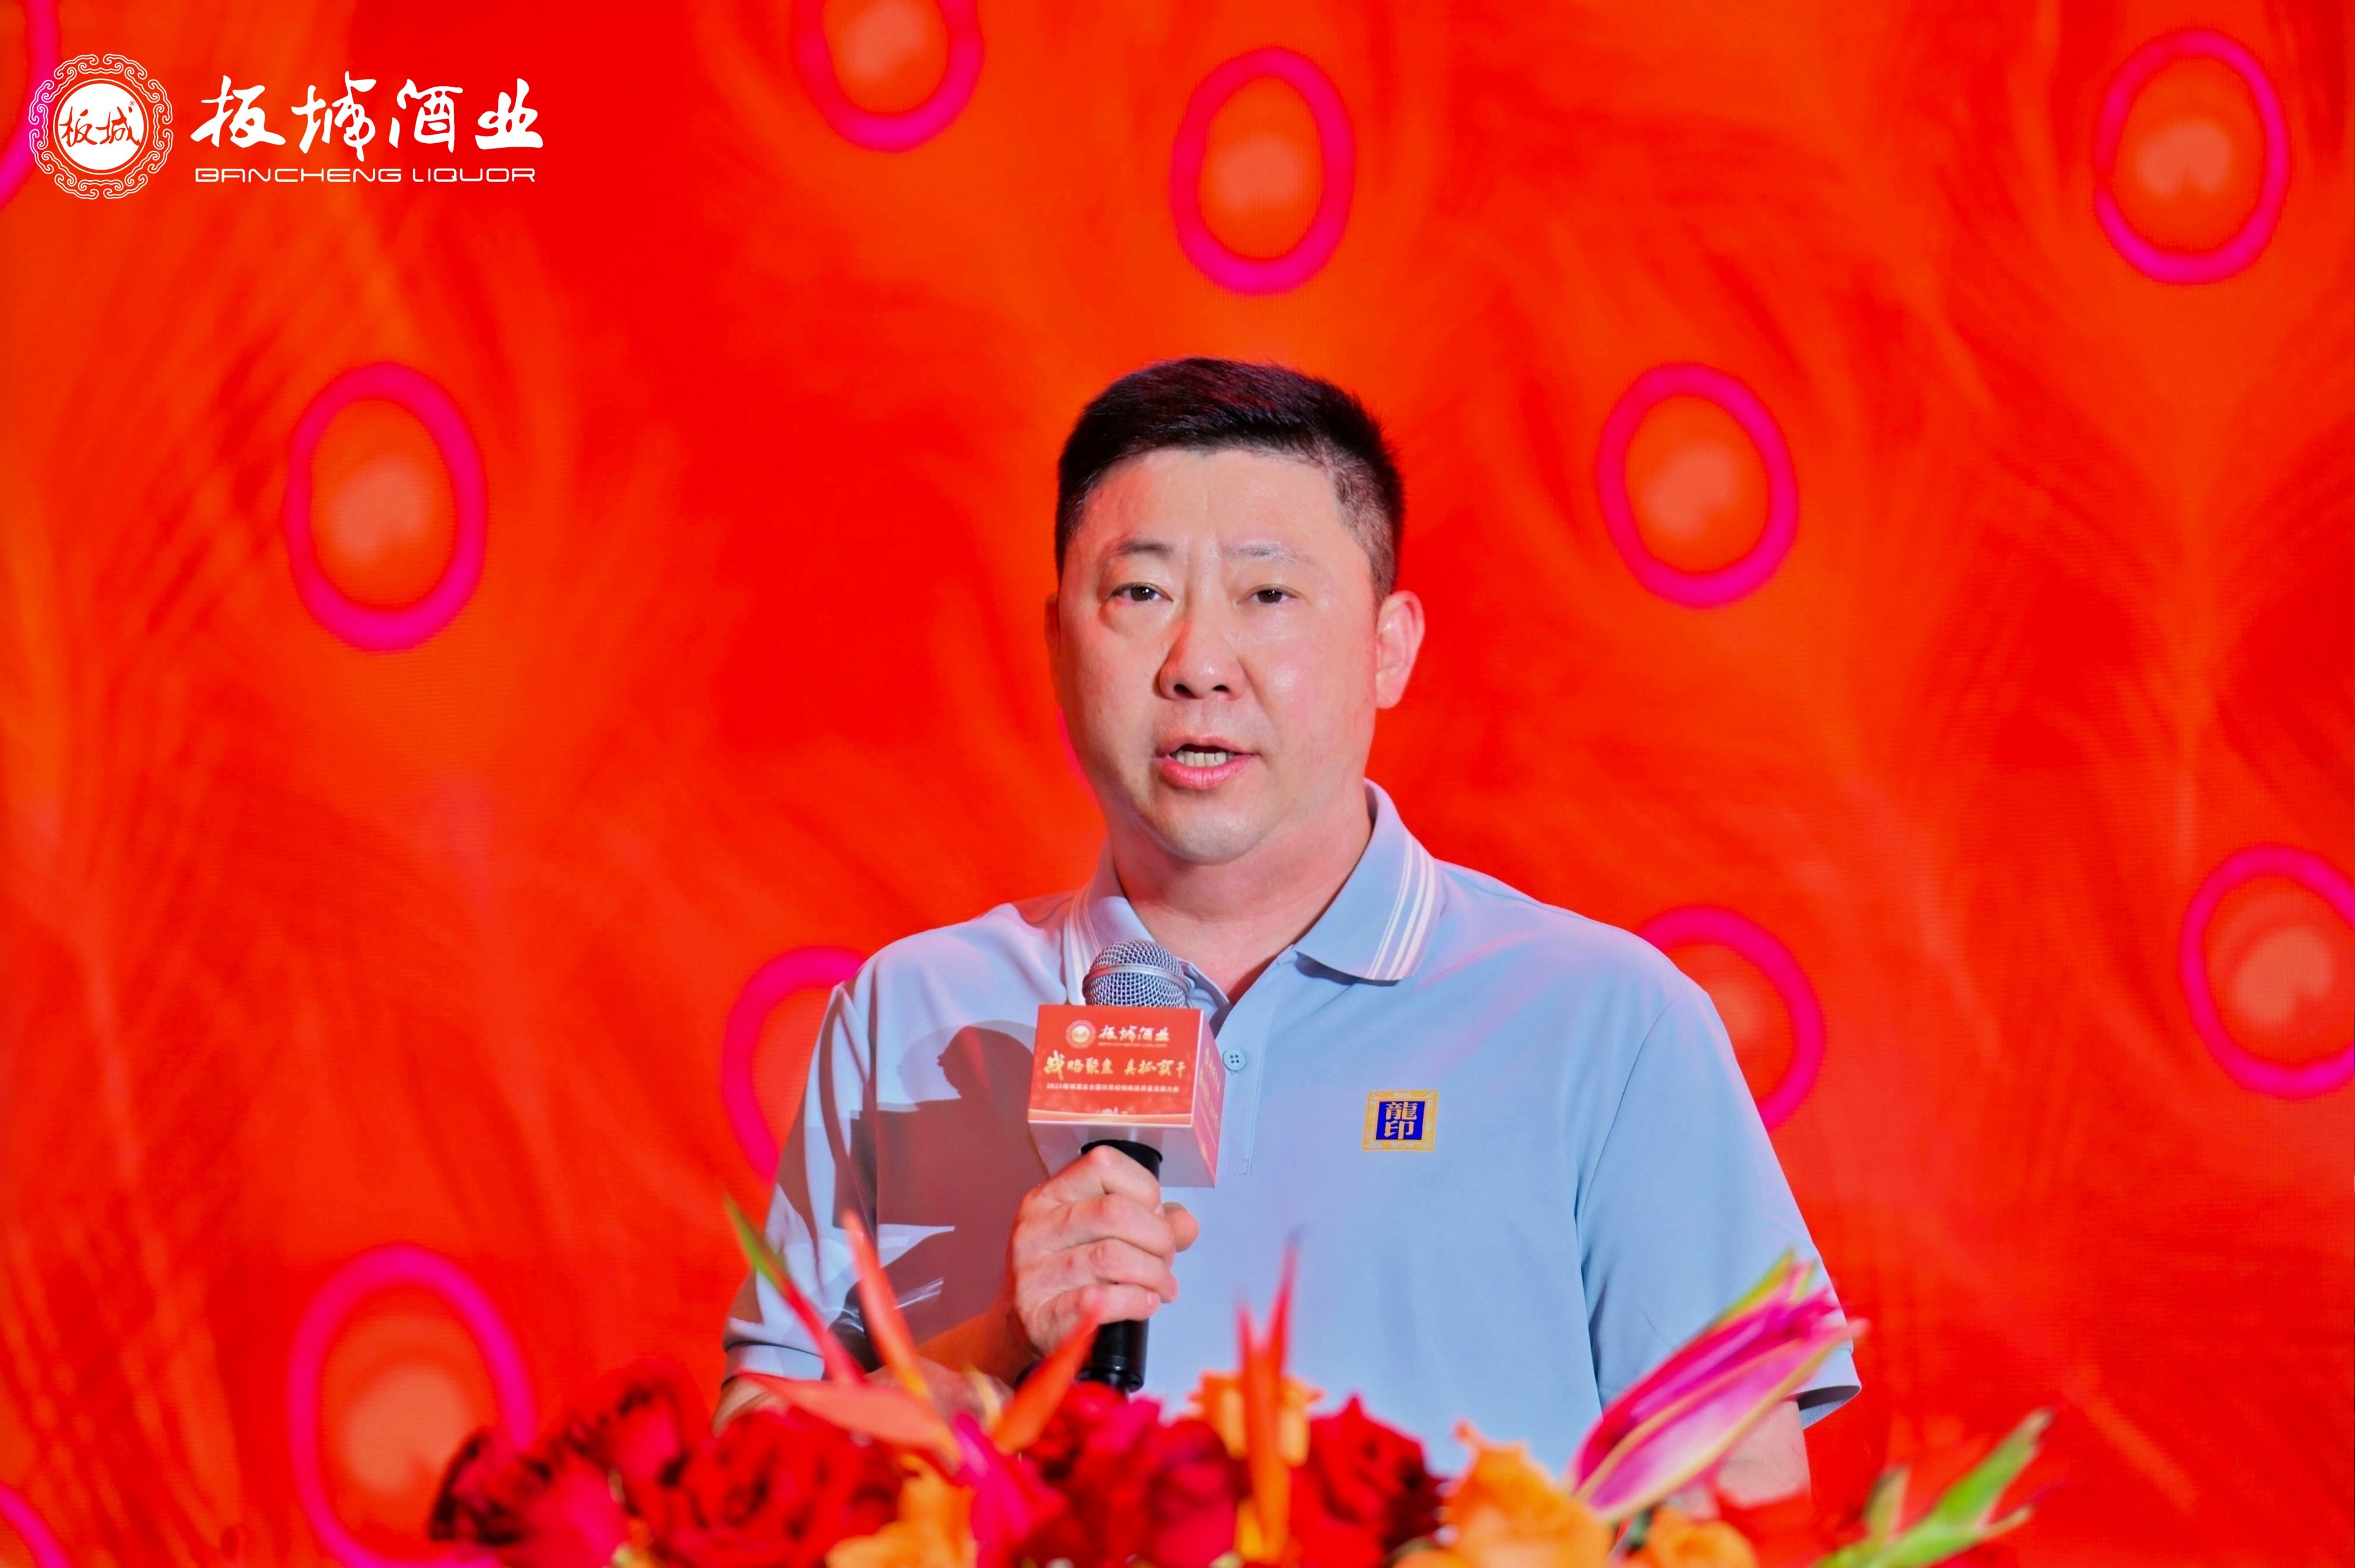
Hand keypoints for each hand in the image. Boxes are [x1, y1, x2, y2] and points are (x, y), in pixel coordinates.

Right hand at [1003, 1145, 1199, 1358]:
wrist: (1019, 1327)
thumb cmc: (1066, 1277)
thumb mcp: (1100, 1236)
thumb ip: (1149, 1222)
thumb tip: (1185, 1224)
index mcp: (1049, 1196)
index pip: (1103, 1164)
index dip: (1145, 1190)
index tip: (1156, 1216)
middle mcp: (1035, 1228)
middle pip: (1115, 1212)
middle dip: (1158, 1237)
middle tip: (1167, 1259)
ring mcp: (1032, 1271)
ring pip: (1112, 1257)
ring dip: (1154, 1274)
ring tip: (1163, 1286)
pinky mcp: (1039, 1313)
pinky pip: (1099, 1299)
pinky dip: (1135, 1301)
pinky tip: (1145, 1303)